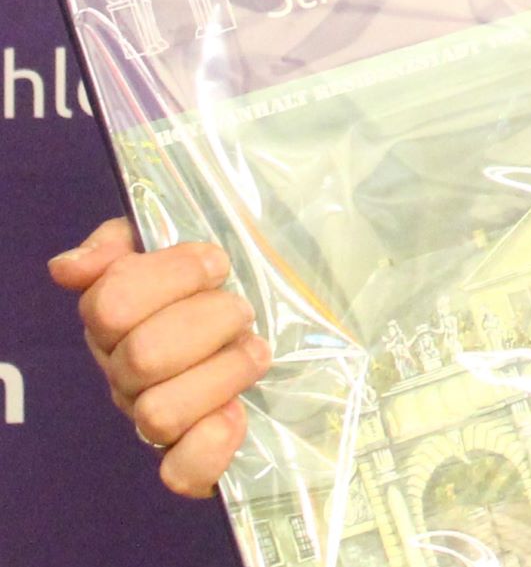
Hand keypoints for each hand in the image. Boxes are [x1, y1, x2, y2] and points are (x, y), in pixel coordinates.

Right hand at [46, 217, 272, 498]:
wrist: (277, 329)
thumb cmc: (219, 285)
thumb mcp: (178, 245)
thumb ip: (124, 241)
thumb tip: (70, 265)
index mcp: (117, 322)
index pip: (111, 304)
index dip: (172, 277)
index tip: (217, 264)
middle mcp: (126, 375)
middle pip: (143, 356)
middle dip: (209, 321)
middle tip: (242, 310)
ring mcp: (153, 419)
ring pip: (158, 413)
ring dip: (221, 374)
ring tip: (254, 351)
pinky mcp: (190, 461)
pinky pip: (179, 472)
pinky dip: (210, 445)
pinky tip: (237, 413)